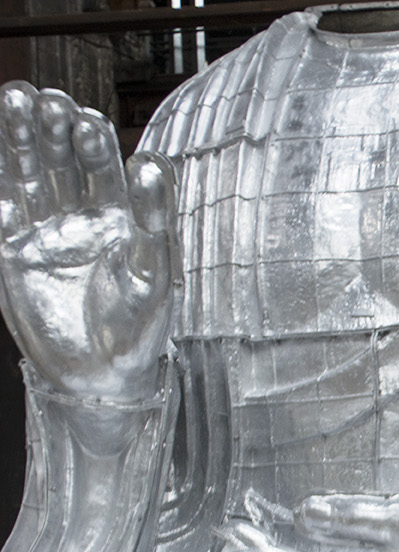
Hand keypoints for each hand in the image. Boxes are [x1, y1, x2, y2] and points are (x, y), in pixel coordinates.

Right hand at [0, 82, 176, 400]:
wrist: (102, 376)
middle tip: (43, 98)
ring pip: (29, 177)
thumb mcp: (153, 273)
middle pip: (62, 163)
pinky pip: (1, 211)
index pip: (103, 170)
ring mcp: (45, 234)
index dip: (92, 142)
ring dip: (20, 141)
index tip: (83, 116)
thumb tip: (153, 162)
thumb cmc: (139, 327)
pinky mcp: (13, 254)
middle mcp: (81, 219)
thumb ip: (153, 218)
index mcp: (120, 220)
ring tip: (12, 100)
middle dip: (52, 130)